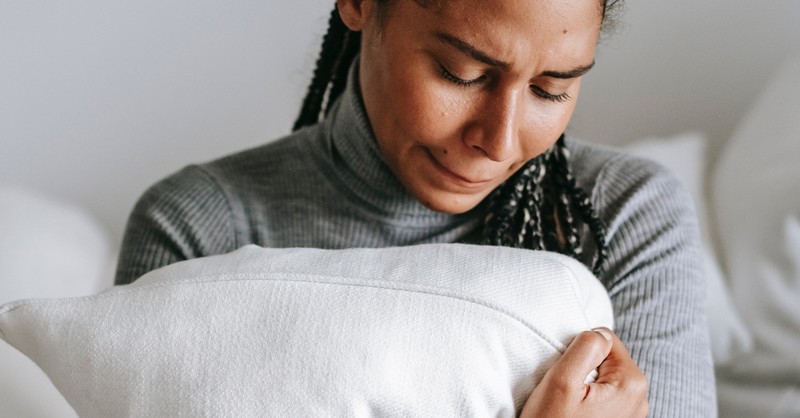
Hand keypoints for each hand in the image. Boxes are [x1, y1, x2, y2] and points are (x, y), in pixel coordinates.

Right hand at [519, 328, 647, 417]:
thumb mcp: (562, 380)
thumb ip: (586, 346)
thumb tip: (600, 333)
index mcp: (632, 383)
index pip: (606, 339)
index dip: (580, 351)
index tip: (568, 376)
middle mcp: (640, 399)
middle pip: (607, 359)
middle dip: (584, 368)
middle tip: (567, 392)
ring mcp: (631, 415)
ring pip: (604, 379)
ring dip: (584, 386)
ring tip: (570, 406)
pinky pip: (604, 398)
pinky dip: (588, 402)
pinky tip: (575, 416)